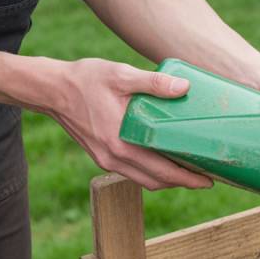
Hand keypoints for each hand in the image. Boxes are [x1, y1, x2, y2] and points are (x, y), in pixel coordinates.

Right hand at [49, 58, 211, 190]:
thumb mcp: (121, 75)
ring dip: (169, 180)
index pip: (163, 171)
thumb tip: (185, 87)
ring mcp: (107, 160)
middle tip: (207, 178)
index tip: (209, 180)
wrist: (50, 89)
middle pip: (157, 181)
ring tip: (191, 173)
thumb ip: (153, 83)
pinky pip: (133, 172)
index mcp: (122, 143)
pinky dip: (152, 173)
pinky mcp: (102, 157)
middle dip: (184, 183)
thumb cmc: (86, 80)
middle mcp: (114, 158)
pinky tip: (165, 162)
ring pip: (145, 180)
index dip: (188, 179)